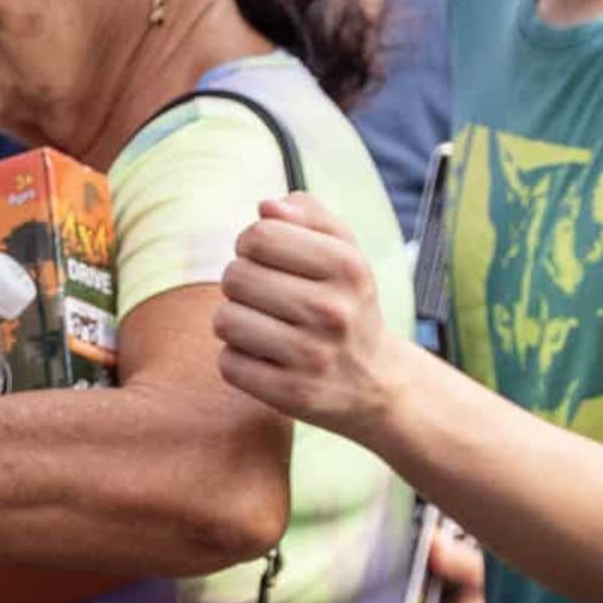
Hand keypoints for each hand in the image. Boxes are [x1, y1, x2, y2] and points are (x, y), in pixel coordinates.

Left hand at [216, 194, 416, 444]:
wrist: (376, 383)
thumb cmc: (347, 304)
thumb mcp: (344, 252)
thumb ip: (309, 215)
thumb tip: (266, 207)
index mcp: (346, 266)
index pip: (259, 236)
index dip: (250, 244)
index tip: (263, 258)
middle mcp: (332, 311)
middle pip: (235, 276)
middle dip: (240, 282)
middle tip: (262, 297)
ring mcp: (311, 356)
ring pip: (225, 320)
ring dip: (234, 321)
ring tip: (260, 326)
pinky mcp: (290, 394)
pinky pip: (228, 363)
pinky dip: (238, 359)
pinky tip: (264, 358)